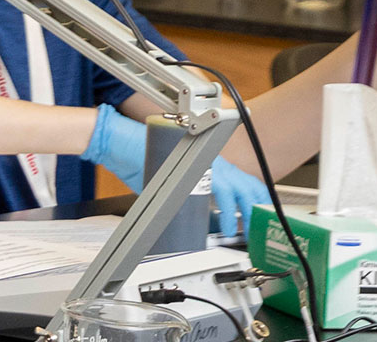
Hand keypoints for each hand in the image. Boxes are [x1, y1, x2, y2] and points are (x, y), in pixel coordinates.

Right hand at [79, 106, 270, 236]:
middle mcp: (212, 160)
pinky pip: (224, 194)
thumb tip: (199, 219)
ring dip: (247, 214)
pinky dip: (229, 214)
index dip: (254, 200)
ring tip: (245, 233)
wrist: (118, 142)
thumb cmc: (137, 157)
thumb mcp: (169, 181)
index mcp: (207, 161)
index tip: (255, 217)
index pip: (242, 181)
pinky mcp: (198, 168)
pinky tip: (228, 229)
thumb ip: (188, 194)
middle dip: (259, 208)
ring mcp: (206, 163)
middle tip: (258, 230)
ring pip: (242, 189)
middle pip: (250, 185)